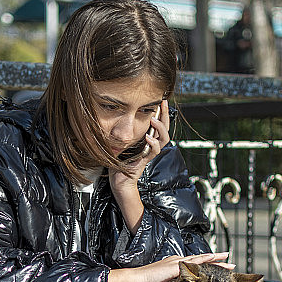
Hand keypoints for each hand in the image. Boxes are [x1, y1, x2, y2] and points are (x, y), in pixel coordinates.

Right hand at [107, 252, 234, 281]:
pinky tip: (212, 259)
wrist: (136, 279)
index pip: (195, 264)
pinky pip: (192, 263)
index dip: (208, 265)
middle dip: (215, 260)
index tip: (219, 265)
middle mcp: (178, 261)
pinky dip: (204, 261)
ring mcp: (177, 262)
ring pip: (200, 260)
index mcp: (175, 265)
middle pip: (201, 260)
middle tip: (229, 260)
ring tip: (227, 259)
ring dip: (214, 259)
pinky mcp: (175, 267)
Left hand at [108, 100, 171, 234]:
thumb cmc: (118, 164)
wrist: (119, 182)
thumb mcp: (120, 144)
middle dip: (165, 115)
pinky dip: (152, 143)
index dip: (160, 112)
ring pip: (163, 139)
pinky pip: (154, 151)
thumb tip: (116, 119)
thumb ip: (123, 133)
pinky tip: (148, 137)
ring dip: (160, 128)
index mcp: (146, 141)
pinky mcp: (145, 161)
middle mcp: (150, 146)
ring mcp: (149, 153)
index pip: (157, 125)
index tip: (160, 100)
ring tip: (154, 119)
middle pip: (165, 129)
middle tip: (163, 102)